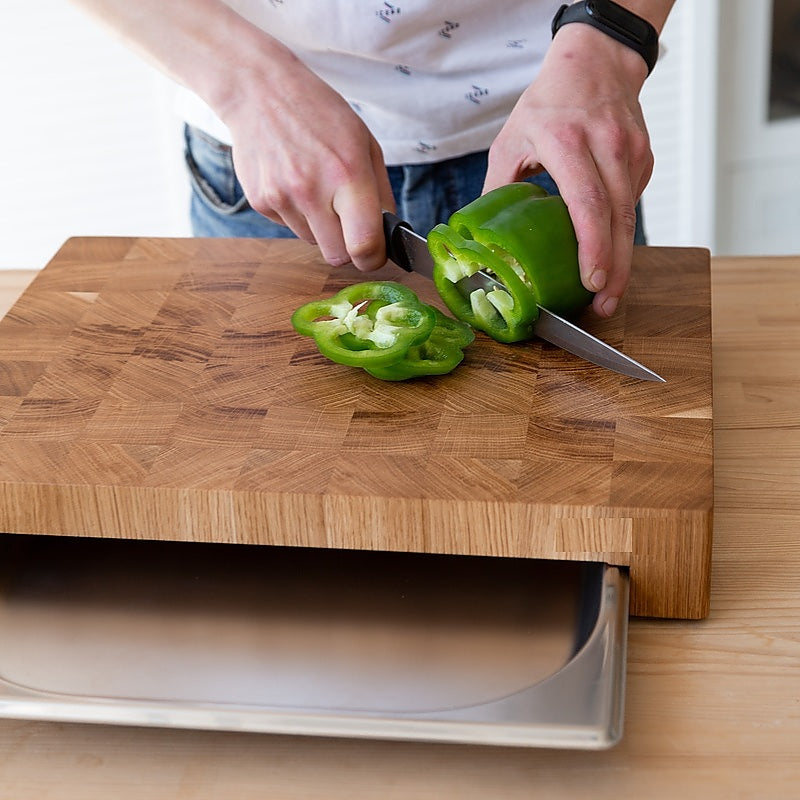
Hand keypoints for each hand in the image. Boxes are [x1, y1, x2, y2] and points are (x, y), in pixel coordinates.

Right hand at [220, 45, 394, 270]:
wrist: (260, 90)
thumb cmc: (320, 114)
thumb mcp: (365, 144)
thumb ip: (380, 193)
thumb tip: (388, 233)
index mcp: (347, 173)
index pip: (364, 245)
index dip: (374, 258)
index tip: (375, 253)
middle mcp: (312, 189)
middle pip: (337, 256)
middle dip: (348, 248)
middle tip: (349, 227)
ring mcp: (281, 197)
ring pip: (313, 243)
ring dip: (321, 228)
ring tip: (317, 189)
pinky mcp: (260, 202)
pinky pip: (289, 227)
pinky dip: (297, 214)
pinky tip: (294, 182)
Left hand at [483, 23, 654, 316]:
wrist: (596, 62)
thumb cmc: (548, 103)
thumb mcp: (510, 141)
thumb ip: (498, 188)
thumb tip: (483, 236)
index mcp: (566, 142)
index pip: (587, 203)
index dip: (592, 247)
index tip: (591, 281)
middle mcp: (605, 146)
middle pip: (617, 219)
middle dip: (614, 270)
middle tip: (603, 307)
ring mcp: (630, 152)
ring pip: (631, 217)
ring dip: (622, 261)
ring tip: (608, 295)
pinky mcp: (643, 158)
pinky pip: (632, 205)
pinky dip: (620, 235)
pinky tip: (608, 255)